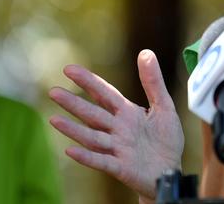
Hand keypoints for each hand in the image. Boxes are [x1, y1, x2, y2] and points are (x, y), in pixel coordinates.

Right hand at [49, 50, 183, 200]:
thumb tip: (146, 52)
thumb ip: (154, 82)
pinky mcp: (120, 167)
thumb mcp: (164, 106)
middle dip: (73, 103)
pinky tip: (70, 150)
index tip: (69, 69)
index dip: (88, 82)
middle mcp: (118, 129)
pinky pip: (101, 161)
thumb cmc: (165, 139)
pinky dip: (86, 156)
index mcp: (127, 113)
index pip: (104, 94)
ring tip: (53, 119)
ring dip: (73, 129)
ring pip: (92, 137)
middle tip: (52, 91)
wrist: (170, 171)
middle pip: (93, 114)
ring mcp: (117, 149)